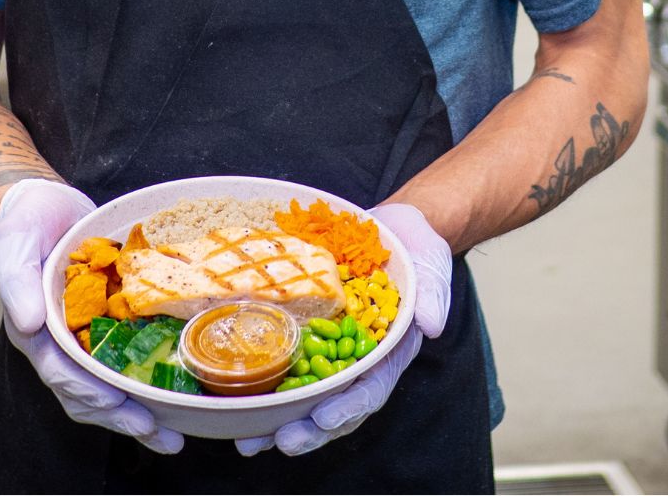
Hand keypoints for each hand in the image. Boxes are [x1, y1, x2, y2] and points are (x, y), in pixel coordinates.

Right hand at [0, 178, 184, 454]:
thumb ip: (16, 280)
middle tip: (160, 434)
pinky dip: (149, 381)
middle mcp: (62, 344)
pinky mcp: (110, 326)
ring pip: (110, 387)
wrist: (47, 205)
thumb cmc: (28, 221)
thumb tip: (28, 323)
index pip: (62, 373)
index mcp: (37, 333)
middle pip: (89, 393)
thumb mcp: (16, 242)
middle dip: (123, 416)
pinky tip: (180, 394)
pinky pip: (129, 362)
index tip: (118, 403)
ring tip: (172, 436)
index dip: (90, 391)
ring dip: (138, 412)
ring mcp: (87, 338)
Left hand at [235, 200, 452, 457]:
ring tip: (248, 441)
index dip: (348, 407)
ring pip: (303, 396)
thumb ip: (432, 293)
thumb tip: (432, 325)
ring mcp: (328, 349)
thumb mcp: (431, 264)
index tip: (324, 417)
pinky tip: (234, 401)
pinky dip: (262, 384)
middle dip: (307, 430)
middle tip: (280, 440)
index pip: (370, 389)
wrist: (390, 226)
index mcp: (388, 353)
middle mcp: (357, 360)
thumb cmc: (415, 248)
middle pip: (332, 405)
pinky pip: (283, 362)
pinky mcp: (305, 333)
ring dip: (277, 421)